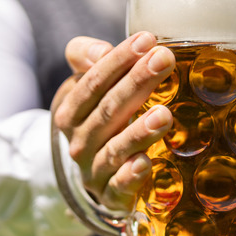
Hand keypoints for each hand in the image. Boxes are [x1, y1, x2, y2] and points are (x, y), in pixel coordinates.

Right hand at [52, 32, 175, 210]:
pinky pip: (119, 187)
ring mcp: (95, 170)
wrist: (95, 174)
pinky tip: (146, 162)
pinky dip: (131, 175)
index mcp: (72, 111)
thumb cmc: (99, 118)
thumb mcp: (87, 86)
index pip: (93, 82)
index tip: (148, 40)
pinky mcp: (112, 196)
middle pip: (109, 110)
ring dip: (139, 131)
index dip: (119, 60)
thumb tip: (103, 50)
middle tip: (164, 60)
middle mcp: (80, 141)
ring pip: (116, 149)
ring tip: (163, 114)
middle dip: (137, 83)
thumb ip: (88, 58)